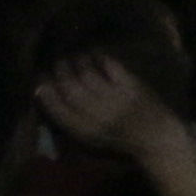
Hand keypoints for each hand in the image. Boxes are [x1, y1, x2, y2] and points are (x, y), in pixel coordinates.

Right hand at [36, 53, 174, 162]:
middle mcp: (97, 114)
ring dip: (78, 62)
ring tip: (74, 56)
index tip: (40, 82)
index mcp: (84, 130)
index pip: (57, 110)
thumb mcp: (89, 142)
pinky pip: (112, 68)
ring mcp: (116, 98)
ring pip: (89, 75)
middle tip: (57, 63)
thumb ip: (70, 122)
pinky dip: (102, 58)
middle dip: (60, 73)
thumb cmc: (119, 141)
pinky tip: (95, 53)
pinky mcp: (133, 86)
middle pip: (71, 89)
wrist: (155, 138)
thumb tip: (49, 101)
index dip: (46, 94)